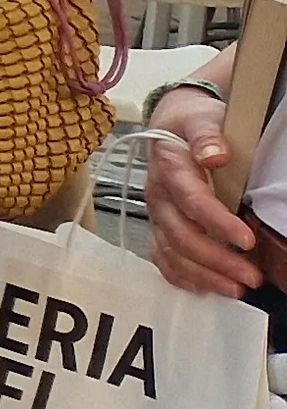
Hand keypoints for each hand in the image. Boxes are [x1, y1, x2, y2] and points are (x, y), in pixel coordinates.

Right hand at [141, 86, 261, 297]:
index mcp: (169, 169)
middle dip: (216, 260)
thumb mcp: (202, 119)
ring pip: (172, 252)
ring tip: (236, 289)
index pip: (192, 201)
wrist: (172, 123)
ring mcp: (157, 214)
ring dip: (203, 275)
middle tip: (251, 276)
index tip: (247, 240)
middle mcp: (158, 196)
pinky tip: (204, 288)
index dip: (218, 224)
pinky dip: (180, 276)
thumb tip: (215, 155)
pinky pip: (162, 257)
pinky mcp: (160, 226)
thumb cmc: (191, 123)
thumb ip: (207, 136)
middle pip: (181, 235)